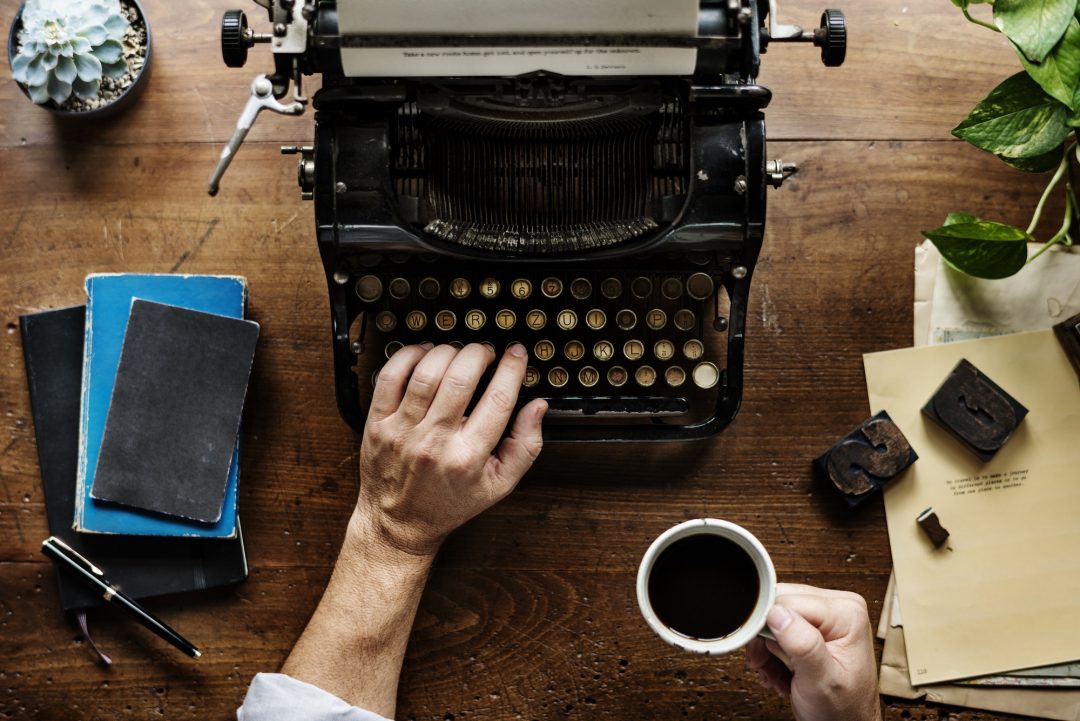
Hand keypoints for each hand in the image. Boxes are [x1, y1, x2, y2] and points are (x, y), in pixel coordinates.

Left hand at [356, 342, 546, 557]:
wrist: (399, 524)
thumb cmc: (450, 503)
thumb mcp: (500, 485)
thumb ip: (526, 446)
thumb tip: (538, 406)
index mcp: (468, 457)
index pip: (498, 399)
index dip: (512, 368)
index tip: (516, 353)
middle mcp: (434, 442)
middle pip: (460, 378)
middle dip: (479, 354)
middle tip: (486, 352)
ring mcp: (402, 432)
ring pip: (426, 373)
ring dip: (448, 351)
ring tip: (458, 353)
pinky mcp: (378, 424)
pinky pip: (390, 377)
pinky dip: (409, 355)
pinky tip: (424, 354)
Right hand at [745, 583, 881, 720]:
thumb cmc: (844, 711)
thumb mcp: (822, 681)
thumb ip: (802, 645)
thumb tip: (777, 613)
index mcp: (846, 613)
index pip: (789, 601)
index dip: (767, 625)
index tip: (761, 652)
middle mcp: (839, 608)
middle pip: (780, 605)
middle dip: (766, 639)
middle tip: (765, 666)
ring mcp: (828, 617)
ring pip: (776, 617)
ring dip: (768, 649)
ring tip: (774, 673)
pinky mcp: (817, 627)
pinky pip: (781, 627)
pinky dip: (774, 652)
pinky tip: (780, 670)